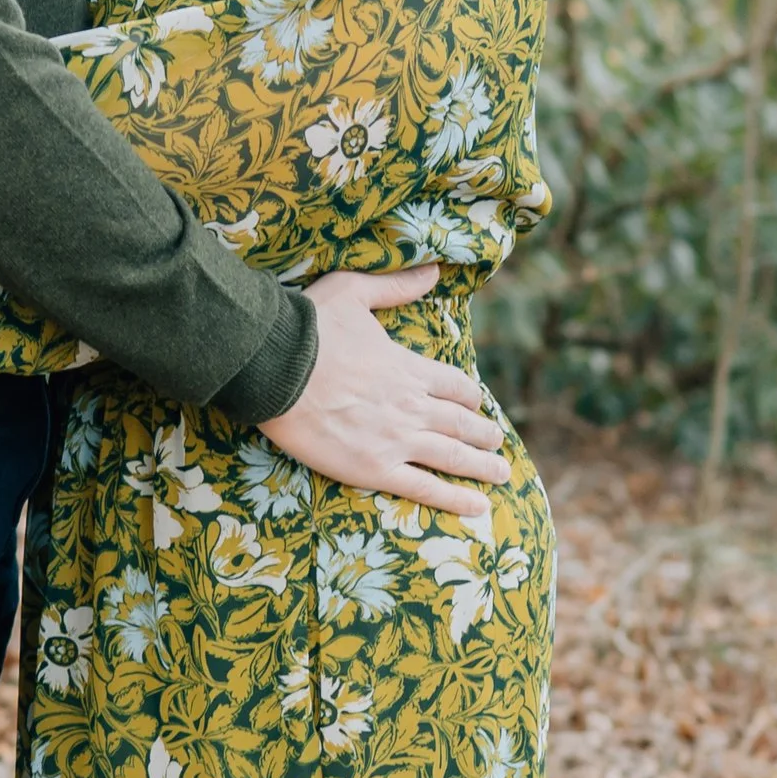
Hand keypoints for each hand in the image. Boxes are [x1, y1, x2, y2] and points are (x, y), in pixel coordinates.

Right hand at [260, 263, 508, 522]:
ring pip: (452, 457)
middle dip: (483, 434)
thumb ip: (396, 286)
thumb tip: (433, 270)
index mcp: (408, 367)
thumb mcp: (354, 290)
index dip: (470, 397)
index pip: (455, 386)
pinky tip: (477, 507)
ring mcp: (396, 440)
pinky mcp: (374, 468)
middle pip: (461, 423)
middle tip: (497, 444)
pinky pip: (424, 488)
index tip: (477, 405)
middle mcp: (412, 405)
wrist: (274, 367)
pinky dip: (454, 499)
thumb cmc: (308, 327)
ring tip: (502, 474)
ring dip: (481, 466)